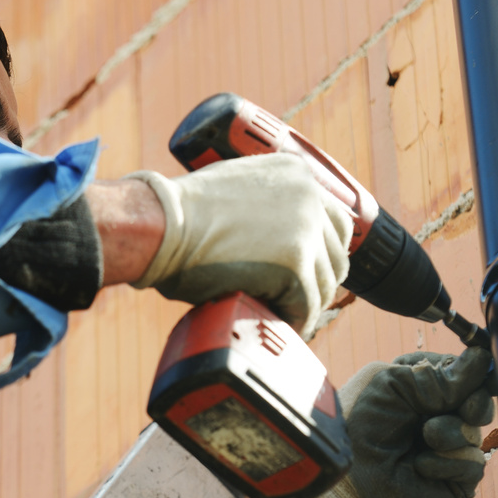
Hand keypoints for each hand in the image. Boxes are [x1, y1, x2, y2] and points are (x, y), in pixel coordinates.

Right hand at [124, 155, 353, 336]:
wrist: (162, 224)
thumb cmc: (180, 213)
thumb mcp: (236, 190)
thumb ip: (266, 205)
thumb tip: (275, 241)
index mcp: (298, 174)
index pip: (334, 222)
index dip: (320, 253)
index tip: (306, 273)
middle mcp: (310, 197)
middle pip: (336, 255)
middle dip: (315, 281)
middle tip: (291, 300)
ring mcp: (306, 231)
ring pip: (322, 285)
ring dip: (301, 303)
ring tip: (278, 315)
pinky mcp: (296, 266)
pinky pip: (305, 306)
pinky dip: (292, 320)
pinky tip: (274, 323)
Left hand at [316, 347, 494, 497]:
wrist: (351, 476)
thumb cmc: (362, 424)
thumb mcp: (396, 385)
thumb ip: (440, 375)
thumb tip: (482, 358)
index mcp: (421, 388)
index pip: (463, 375)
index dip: (474, 375)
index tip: (477, 375)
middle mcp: (436, 416)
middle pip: (480, 402)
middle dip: (476, 403)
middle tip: (465, 409)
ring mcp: (446, 448)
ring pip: (475, 433)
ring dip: (451, 432)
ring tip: (425, 437)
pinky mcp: (453, 480)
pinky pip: (473, 465)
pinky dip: (447, 463)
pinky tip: (420, 466)